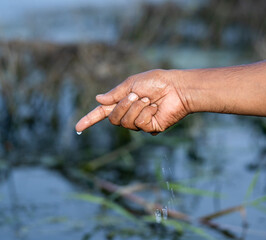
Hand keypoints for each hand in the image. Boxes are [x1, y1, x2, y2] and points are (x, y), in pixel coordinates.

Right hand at [75, 69, 189, 133]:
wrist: (176, 87)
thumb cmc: (156, 82)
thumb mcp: (132, 84)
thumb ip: (115, 94)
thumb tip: (98, 100)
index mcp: (123, 102)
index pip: (102, 113)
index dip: (90, 119)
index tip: (78, 127)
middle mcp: (130, 114)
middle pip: (114, 119)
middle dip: (123, 106)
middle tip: (136, 95)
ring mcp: (140, 123)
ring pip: (126, 122)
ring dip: (136, 107)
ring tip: (149, 100)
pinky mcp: (151, 128)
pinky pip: (139, 124)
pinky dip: (146, 112)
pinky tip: (155, 108)